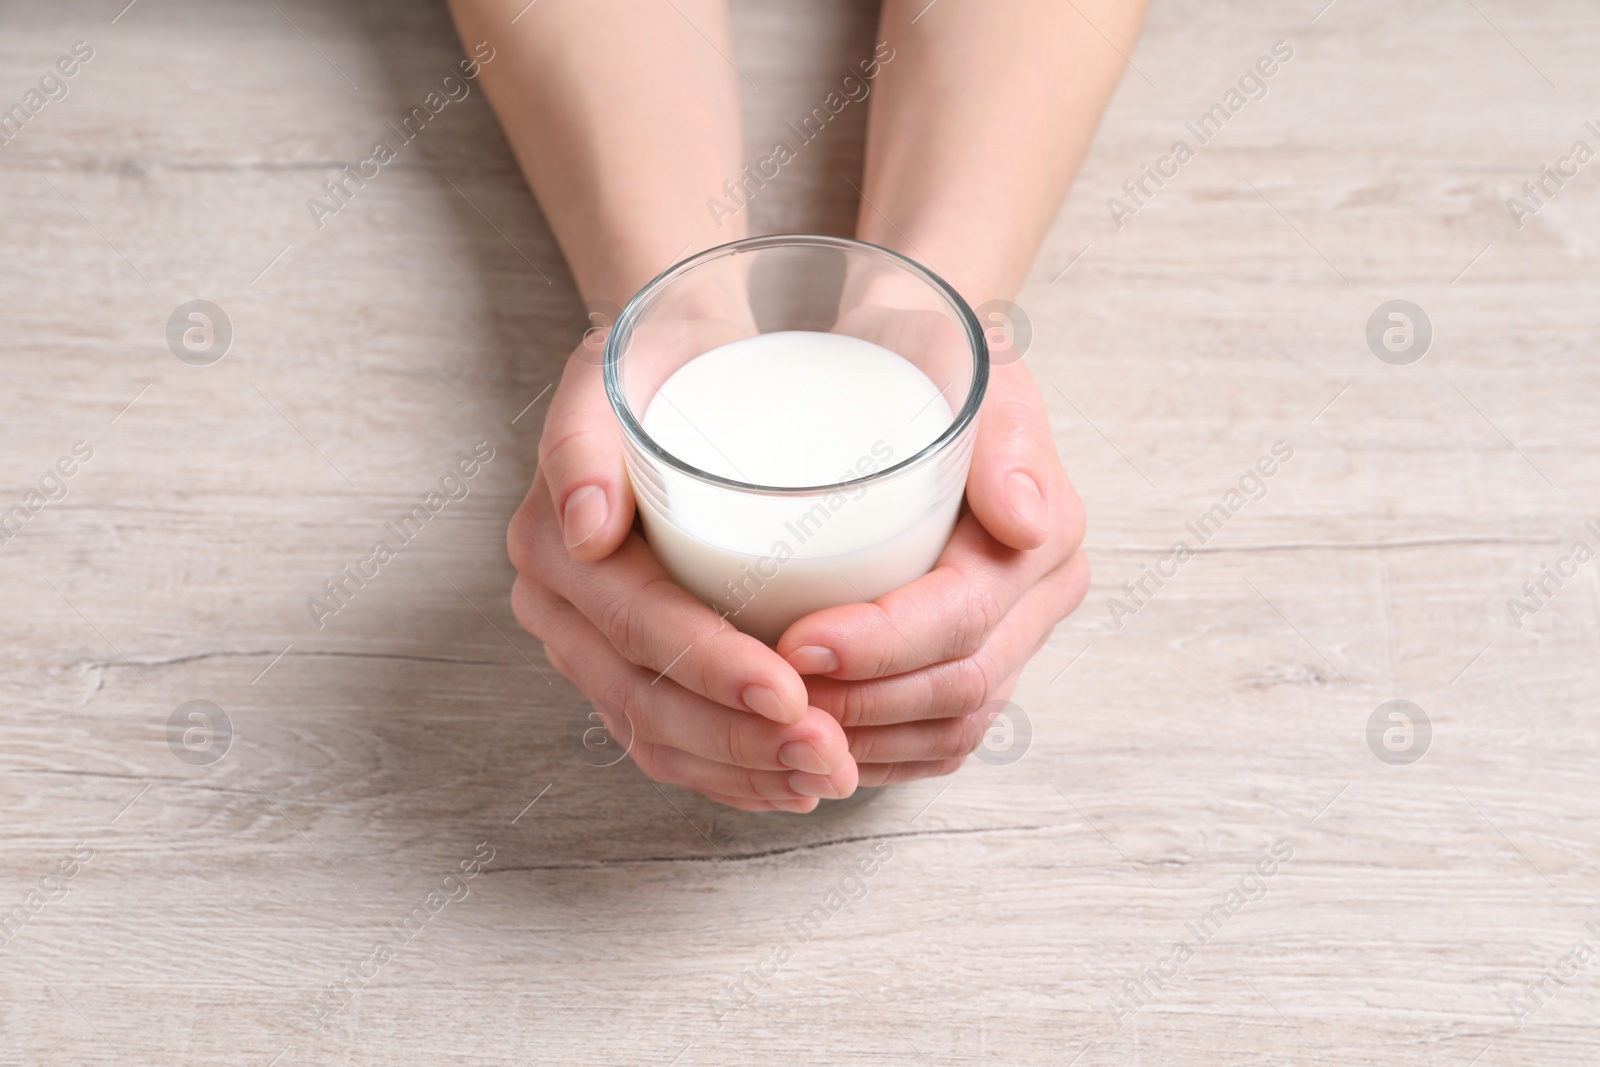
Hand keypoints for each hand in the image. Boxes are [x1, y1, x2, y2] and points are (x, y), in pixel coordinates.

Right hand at [509, 345, 860, 812]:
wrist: (669, 369)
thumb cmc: (658, 358)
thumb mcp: (615, 365)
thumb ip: (584, 435)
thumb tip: (587, 528)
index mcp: (552, 542)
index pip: (636, 627)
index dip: (710, 668)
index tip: (788, 689)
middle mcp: (560, 606)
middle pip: (647, 700)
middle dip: (740, 740)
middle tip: (828, 754)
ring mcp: (589, 647)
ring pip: (659, 736)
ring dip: (743, 771)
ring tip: (827, 776)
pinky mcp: (625, 669)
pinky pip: (669, 742)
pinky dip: (730, 772)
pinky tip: (792, 784)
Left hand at [775, 360, 1089, 784]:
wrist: (915, 363)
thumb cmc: (928, 357)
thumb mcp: (963, 362)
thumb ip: (1002, 437)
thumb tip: (1025, 522)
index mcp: (1047, 536)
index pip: (965, 617)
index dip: (882, 645)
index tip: (796, 643)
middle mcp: (1041, 597)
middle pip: (960, 686)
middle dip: (863, 703)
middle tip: (774, 693)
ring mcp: (1015, 637)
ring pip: (952, 728)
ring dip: (868, 741)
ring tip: (785, 725)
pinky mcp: (979, 660)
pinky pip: (942, 737)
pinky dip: (883, 753)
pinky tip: (822, 746)